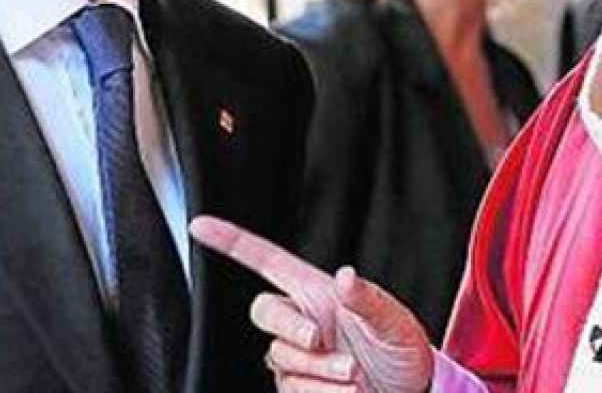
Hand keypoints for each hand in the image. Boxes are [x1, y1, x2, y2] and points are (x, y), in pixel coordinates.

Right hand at [190, 215, 433, 392]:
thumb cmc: (402, 351)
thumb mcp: (396, 322)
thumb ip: (369, 300)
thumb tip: (346, 276)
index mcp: (318, 292)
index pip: (266, 261)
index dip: (232, 242)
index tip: (199, 225)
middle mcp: (303, 320)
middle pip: (264, 311)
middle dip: (290, 328)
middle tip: (321, 340)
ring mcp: (298, 356)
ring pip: (281, 358)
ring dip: (319, 370)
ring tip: (355, 375)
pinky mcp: (299, 388)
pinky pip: (293, 389)